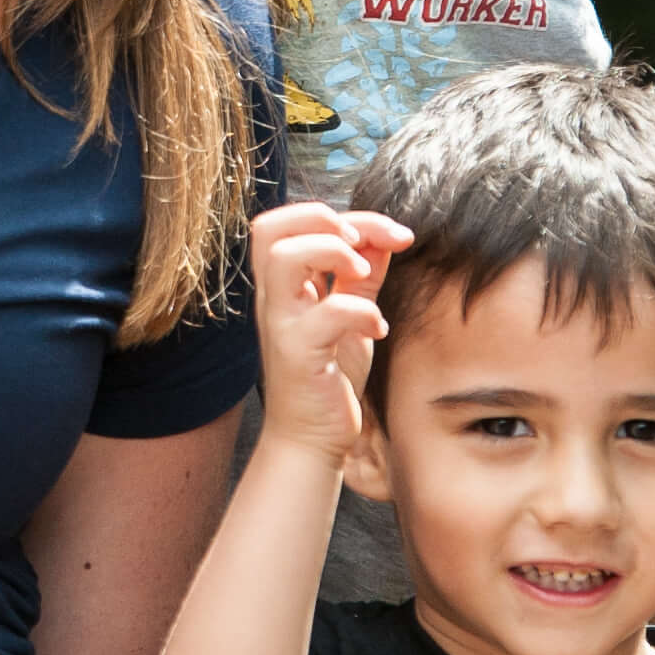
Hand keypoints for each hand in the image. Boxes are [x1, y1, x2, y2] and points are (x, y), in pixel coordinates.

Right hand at [247, 204, 410, 461]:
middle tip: (360, 248)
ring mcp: (281, 325)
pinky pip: (326, 315)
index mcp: (283, 286)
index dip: (335, 214)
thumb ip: (361, 275)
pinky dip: (361, 313)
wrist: (312, 439)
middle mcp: (274, 300)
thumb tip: (384, 235)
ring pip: (283, 258)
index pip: (286, 222)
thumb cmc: (329, 377)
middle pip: (269, 228)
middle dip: (323, 220)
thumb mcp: (349, 315)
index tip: (383, 235)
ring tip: (364, 275)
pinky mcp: (298, 356)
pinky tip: (377, 329)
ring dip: (333, 254)